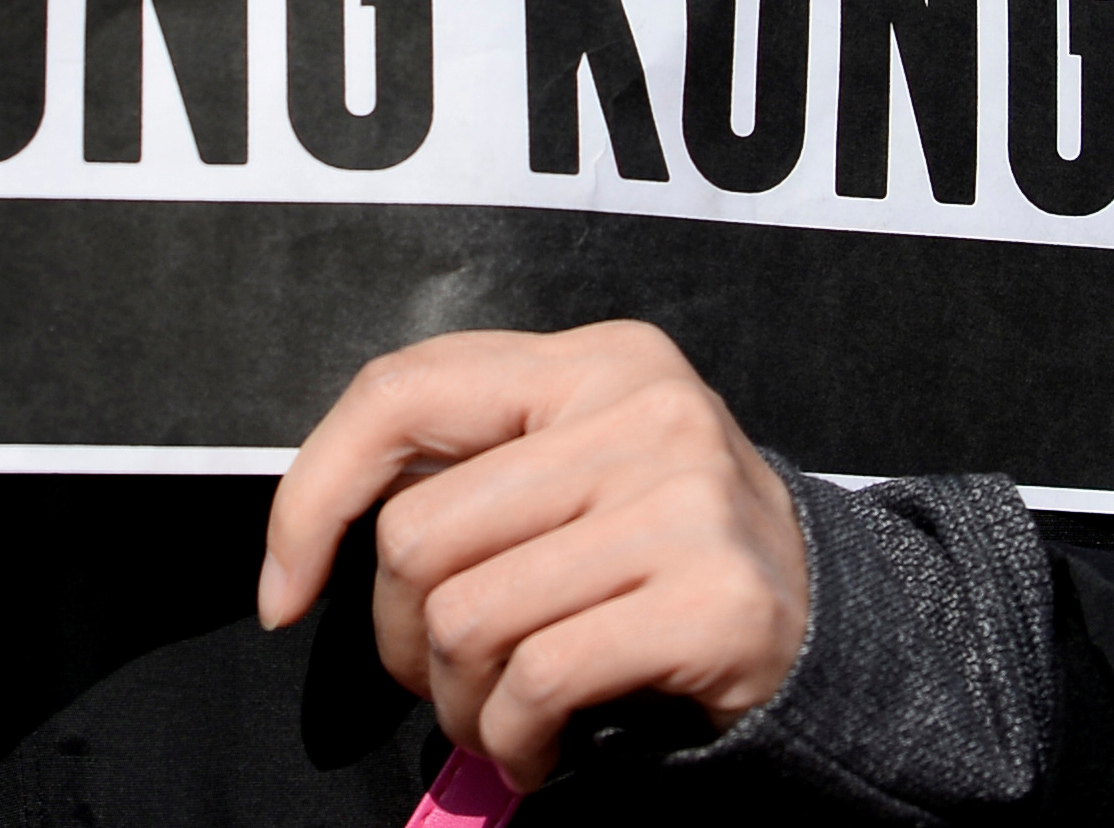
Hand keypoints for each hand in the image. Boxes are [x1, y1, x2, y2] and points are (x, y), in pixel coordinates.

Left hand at [259, 321, 809, 789]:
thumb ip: (473, 471)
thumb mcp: (579, 473)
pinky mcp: (712, 599)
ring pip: (465, 617)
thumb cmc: (665, 559)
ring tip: (496, 723)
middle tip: (444, 682)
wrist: (830, 631)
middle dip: (399, 639)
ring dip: (458, 706)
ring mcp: (685, 501)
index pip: (401, 391)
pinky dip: (511, 742)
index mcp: (593, 360)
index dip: (310, 495)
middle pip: (418, 533)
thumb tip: (312, 540)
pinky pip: (536, 679)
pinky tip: (537, 753)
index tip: (284, 591)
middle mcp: (643, 410)